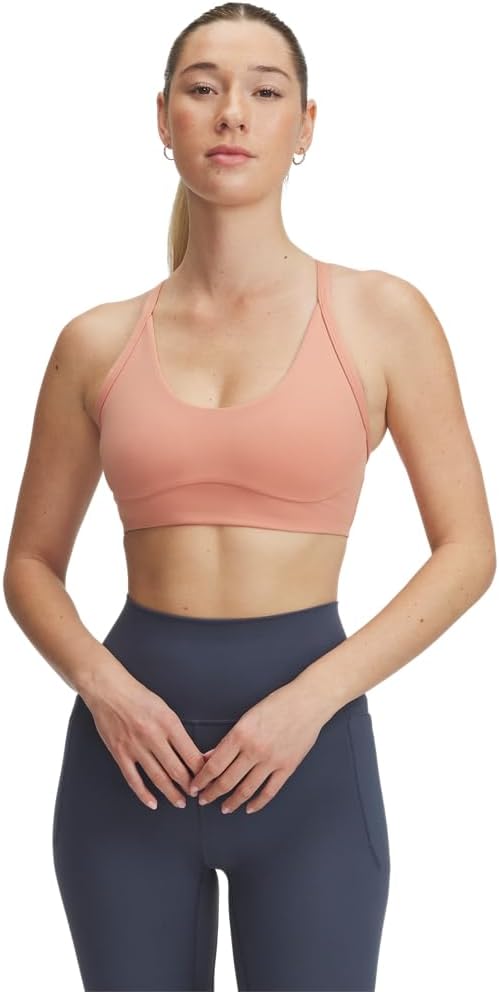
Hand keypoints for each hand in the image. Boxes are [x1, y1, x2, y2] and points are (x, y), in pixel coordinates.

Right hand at [82, 670, 206, 809]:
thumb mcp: (165, 709)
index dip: (201, 771)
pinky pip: (133, 779)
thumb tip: (190, 753)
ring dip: (171, 793)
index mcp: (168, 723)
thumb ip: (176, 731)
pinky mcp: (120, 753)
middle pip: (176, 770)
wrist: (109, 690)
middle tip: (197, 794)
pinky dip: (144, 794)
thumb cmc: (138, 696)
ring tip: (180, 802)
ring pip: (157, 777)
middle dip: (189, 786)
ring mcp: (135, 747)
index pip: (190, 754)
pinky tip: (152, 802)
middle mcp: (153, 737)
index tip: (206, 778)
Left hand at [189, 682, 324, 813]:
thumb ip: (228, 740)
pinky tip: (249, 808)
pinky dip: (258, 803)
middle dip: (211, 793)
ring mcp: (272, 761)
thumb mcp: (247, 717)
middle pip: (226, 780)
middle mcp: (254, 750)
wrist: (307, 702)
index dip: (201, 780)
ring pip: (246, 790)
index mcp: (240, 734)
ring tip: (224, 808)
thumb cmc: (276, 704)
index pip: (214, 765)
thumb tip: (209, 757)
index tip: (194, 787)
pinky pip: (269, 791)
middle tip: (203, 800)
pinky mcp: (287, 767)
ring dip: (232, 802)